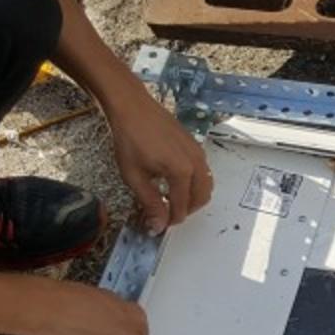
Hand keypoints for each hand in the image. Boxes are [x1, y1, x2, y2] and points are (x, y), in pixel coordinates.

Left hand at [103, 80, 213, 234]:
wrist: (132, 107)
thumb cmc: (130, 139)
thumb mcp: (134, 176)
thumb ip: (149, 203)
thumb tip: (158, 226)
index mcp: (182, 172)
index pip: (182, 207)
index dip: (170, 220)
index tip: (158, 224)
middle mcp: (196, 163)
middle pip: (201, 199)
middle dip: (185, 210)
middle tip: (166, 213)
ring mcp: (198, 152)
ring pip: (205, 185)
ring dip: (192, 197)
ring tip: (170, 198)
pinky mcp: (195, 145)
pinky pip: (203, 171)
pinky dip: (194, 182)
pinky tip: (173, 180)